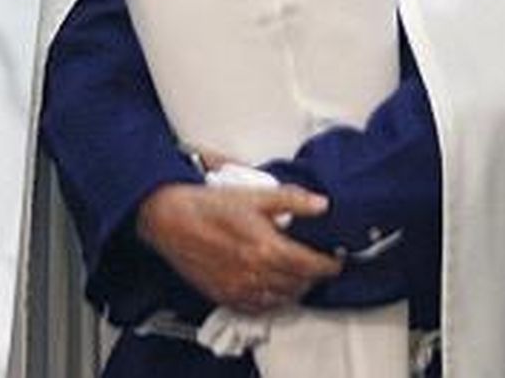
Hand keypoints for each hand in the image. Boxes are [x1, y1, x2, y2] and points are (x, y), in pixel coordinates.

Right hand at [135, 181, 342, 314]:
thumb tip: (321, 205)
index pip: (314, 266)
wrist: (168, 219)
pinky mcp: (225, 296)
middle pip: (301, 285)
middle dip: (313, 274)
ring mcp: (241, 289)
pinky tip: (271, 287)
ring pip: (283, 299)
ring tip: (296, 273)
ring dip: (295, 288)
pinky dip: (272, 300)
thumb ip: (292, 200)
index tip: (335, 259)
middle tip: (315, 262)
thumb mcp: (254, 195)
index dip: (330, 264)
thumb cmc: (207, 206)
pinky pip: (260, 308)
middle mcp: (257, 274)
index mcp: (267, 248)